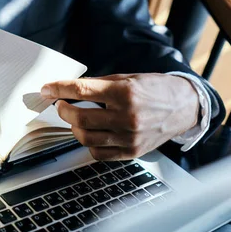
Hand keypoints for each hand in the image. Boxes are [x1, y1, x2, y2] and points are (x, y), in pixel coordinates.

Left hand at [41, 73, 199, 159]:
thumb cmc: (155, 90)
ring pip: (85, 137)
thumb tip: (69, 90)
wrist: (183, 107)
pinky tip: (92, 134)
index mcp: (125, 92)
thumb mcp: (128, 79)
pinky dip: (89, 143)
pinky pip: (98, 153)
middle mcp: (126, 116)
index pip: (82, 90)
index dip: (59, 89)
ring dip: (74, 127)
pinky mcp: (131, 152)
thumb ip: (99, 85)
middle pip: (79, 117)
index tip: (47, 90)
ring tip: (77, 119)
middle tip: (61, 105)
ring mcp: (129, 137)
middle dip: (63, 110)